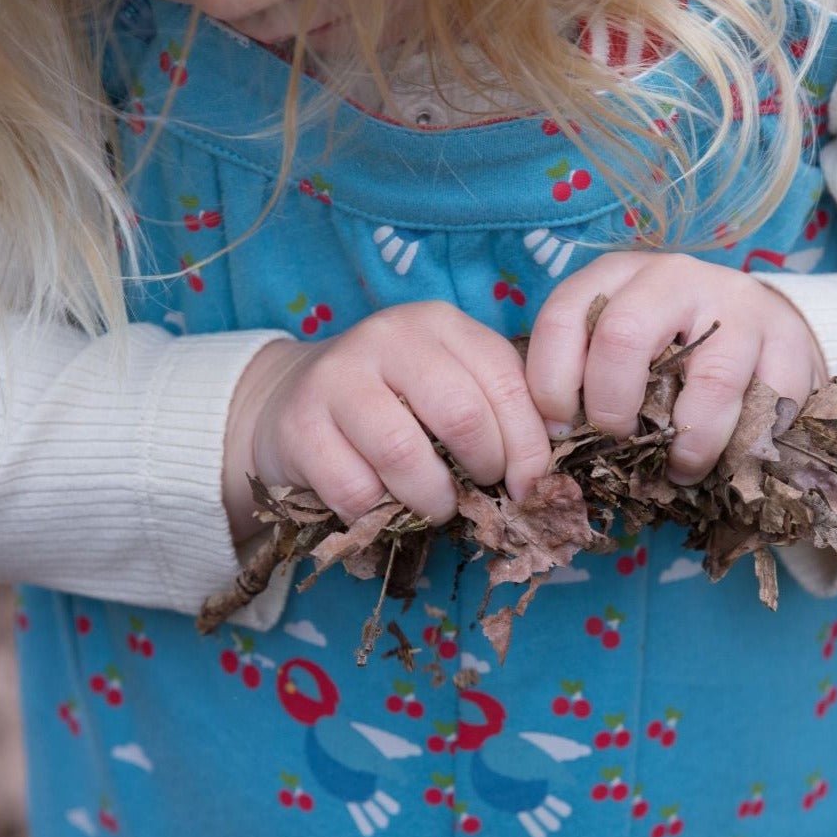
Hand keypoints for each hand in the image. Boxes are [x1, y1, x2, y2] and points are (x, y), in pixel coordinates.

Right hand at [224, 301, 551, 543]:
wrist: (292, 400)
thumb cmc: (392, 403)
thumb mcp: (448, 385)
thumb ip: (496, 409)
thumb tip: (543, 473)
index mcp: (439, 324)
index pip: (506, 383)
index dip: (528, 446)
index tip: (529, 486)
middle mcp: (388, 337)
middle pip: (461, 415)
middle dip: (483, 469)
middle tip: (478, 493)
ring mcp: (337, 376)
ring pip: (403, 452)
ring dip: (431, 499)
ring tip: (435, 508)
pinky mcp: (299, 425)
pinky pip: (353, 487)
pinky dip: (377, 512)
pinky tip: (381, 505)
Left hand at [524, 252, 829, 483]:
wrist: (757, 328)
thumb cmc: (666, 353)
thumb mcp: (615, 352)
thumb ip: (580, 383)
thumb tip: (547, 447)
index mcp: (615, 276)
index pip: (563, 319)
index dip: (550, 385)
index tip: (559, 432)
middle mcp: (672, 277)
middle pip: (622, 336)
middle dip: (611, 407)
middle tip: (619, 444)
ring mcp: (736, 303)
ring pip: (708, 381)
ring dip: (690, 443)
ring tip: (681, 469)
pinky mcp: (788, 339)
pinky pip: (769, 404)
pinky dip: (745, 446)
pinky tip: (730, 459)